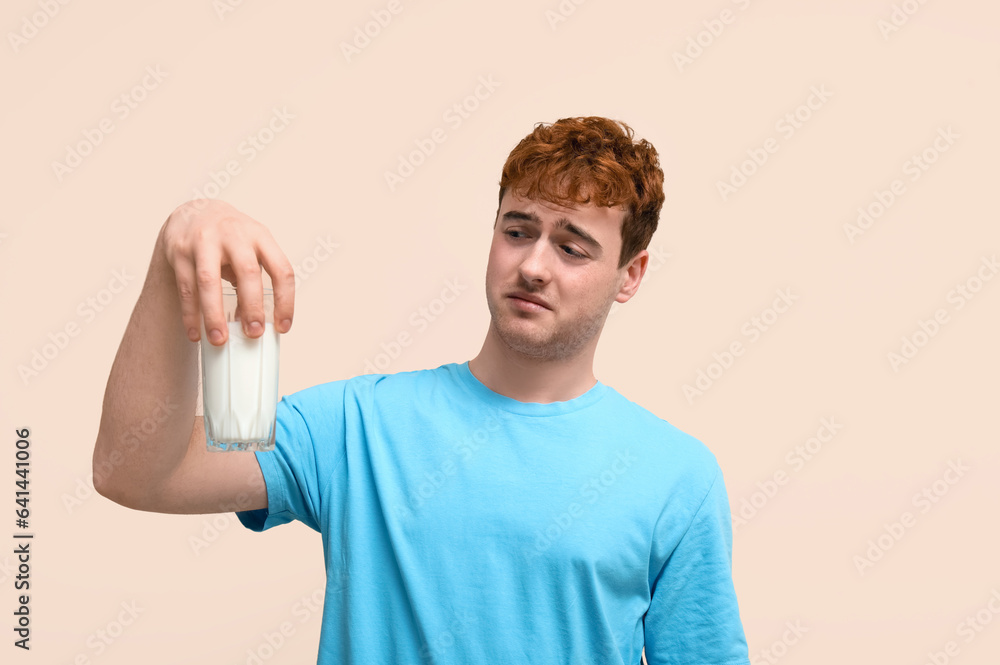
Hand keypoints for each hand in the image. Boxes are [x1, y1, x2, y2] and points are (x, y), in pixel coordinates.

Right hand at [158, 199, 294, 345]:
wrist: (194, 211)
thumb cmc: (231, 238)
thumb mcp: (251, 248)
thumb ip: (256, 280)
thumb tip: (253, 322)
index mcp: (260, 236)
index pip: (281, 269)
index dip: (286, 301)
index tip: (283, 327)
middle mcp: (234, 235)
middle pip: (248, 272)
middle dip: (252, 307)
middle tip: (253, 333)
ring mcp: (204, 241)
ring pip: (210, 282)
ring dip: (215, 314)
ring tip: (219, 339)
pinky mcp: (180, 251)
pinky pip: (186, 288)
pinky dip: (190, 314)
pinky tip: (196, 333)